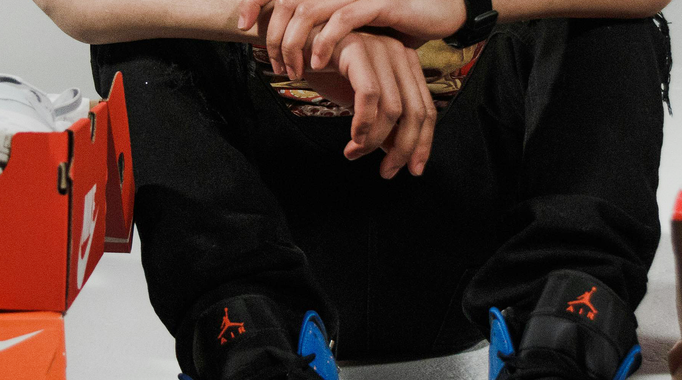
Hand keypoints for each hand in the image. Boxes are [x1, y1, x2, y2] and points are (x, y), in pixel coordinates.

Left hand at [238, 0, 465, 79]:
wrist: (440, 12)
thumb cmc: (395, 24)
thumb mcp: (353, 32)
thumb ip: (324, 34)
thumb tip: (294, 49)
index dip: (256, 0)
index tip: (241, 25)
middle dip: (273, 33)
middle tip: (276, 65)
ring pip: (309, 8)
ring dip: (294, 42)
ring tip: (294, 70)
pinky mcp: (380, 3)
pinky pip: (344, 18)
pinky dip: (325, 40)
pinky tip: (317, 62)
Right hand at [302, 31, 437, 177]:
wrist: (295, 47)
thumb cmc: (328, 73)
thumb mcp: (360, 103)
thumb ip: (382, 123)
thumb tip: (397, 153)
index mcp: (406, 65)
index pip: (426, 110)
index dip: (423, 144)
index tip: (413, 170)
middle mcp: (398, 53)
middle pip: (415, 113)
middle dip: (402, 149)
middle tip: (386, 172)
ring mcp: (379, 49)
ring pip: (392, 109)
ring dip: (373, 141)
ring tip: (354, 154)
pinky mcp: (357, 50)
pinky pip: (368, 96)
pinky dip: (362, 124)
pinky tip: (352, 140)